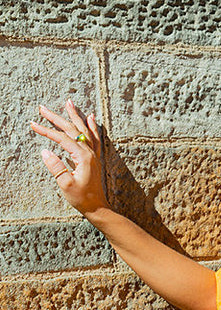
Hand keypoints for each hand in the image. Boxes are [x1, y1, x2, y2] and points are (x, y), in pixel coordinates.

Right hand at [30, 99, 106, 218]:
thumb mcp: (65, 184)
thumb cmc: (81, 198)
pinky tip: (90, 117)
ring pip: (84, 130)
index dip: (47, 131)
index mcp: (82, 157)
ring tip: (69, 103)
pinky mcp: (94, 158)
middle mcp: (90, 152)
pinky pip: (94, 137)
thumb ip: (56, 167)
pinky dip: (91, 126)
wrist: (97, 207)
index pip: (62, 138)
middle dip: (57, 118)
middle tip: (43, 108)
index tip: (34, 125)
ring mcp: (93, 154)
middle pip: (72, 130)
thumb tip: (45, 151)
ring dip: (75, 116)